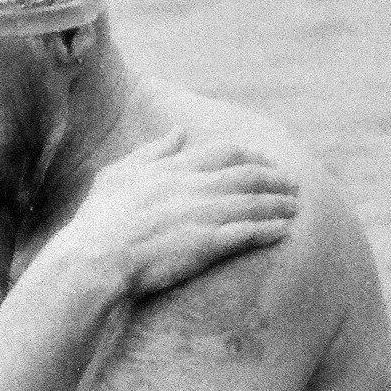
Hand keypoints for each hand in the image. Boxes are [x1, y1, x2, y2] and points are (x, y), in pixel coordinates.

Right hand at [50, 133, 298, 299]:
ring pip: (251, 204)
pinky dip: (268, 230)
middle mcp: (191, 187)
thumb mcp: (118, 174)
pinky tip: (285, 231)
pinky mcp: (204, 244)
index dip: (251, 157)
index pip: (224, 153)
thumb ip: (152, 151)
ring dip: (278, 204)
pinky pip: (245, 233)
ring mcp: (200, 215)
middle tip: (294, 185)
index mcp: (173, 169)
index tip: (266, 163)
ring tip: (296, 207)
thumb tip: (181, 131)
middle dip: (275, 179)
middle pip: (247, 176)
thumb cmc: (98, 221)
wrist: (94, 259)